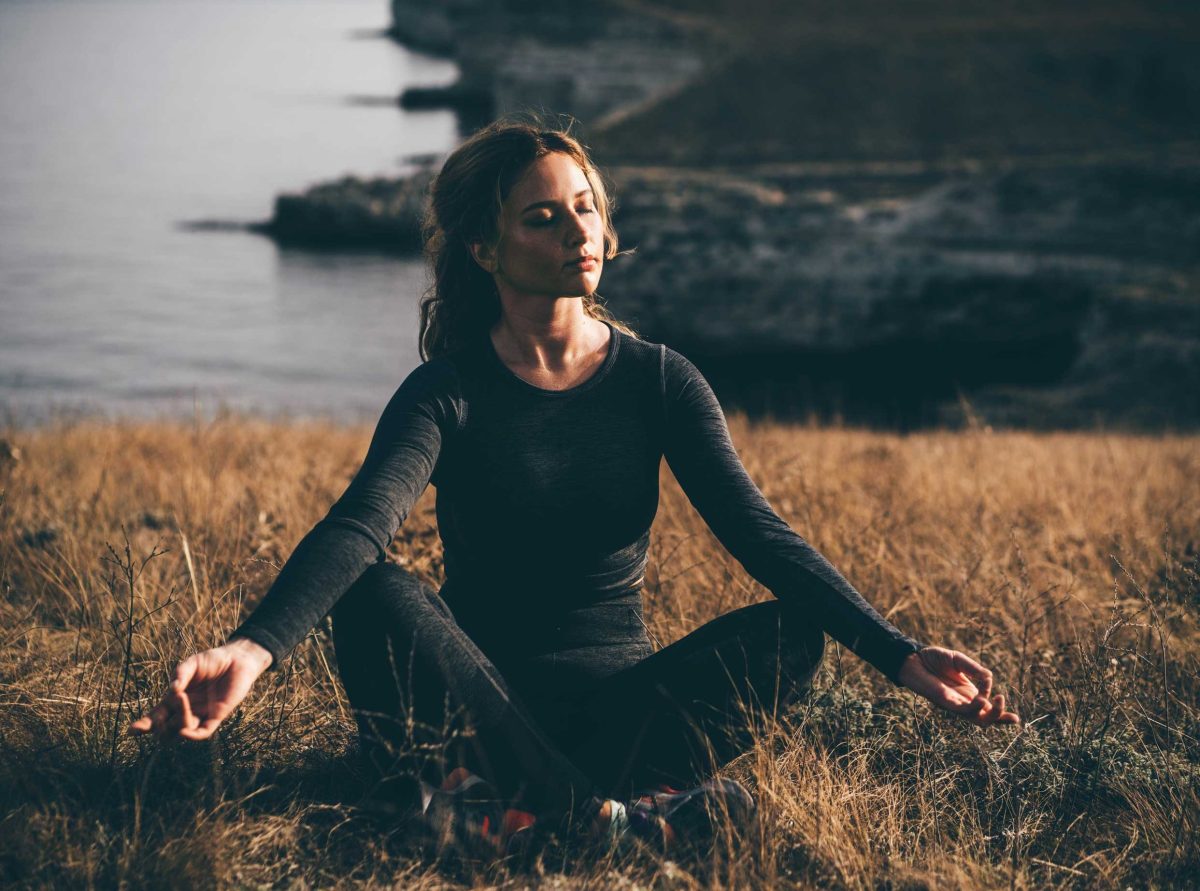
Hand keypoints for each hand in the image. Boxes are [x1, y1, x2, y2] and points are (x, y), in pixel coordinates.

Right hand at [128, 638, 272, 741]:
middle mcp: (184, 711)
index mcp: (173, 699)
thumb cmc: (212, 661)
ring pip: (180, 733)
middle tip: (164, 710)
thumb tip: (173, 689)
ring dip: (176, 724)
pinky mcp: (216, 717)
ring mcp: (200, 715)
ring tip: (183, 701)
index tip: (133, 731)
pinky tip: (184, 733)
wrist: (237, 660)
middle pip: (164, 731)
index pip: (154, 717)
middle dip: (159, 727)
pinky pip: (202, 733)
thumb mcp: (193, 663)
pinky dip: (191, 736)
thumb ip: (181, 673)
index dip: (143, 726)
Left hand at [897, 646, 1020, 727]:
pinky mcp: (946, 703)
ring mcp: (955, 704)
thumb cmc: (934, 659)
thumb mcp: (959, 660)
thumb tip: (989, 679)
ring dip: (992, 714)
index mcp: (969, 693)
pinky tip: (981, 697)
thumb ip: (975, 669)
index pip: (988, 708)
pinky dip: (976, 706)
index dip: (1002, 715)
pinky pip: (964, 711)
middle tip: (1014, 717)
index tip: (1013, 715)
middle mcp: (964, 701)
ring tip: (999, 698)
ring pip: (978, 720)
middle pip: (986, 719)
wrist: (913, 658)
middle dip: (1001, 720)